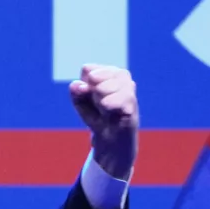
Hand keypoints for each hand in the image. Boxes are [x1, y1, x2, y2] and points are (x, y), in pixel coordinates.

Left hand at [69, 64, 138, 178]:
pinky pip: (117, 98)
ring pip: (104, 87)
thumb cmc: (97, 117)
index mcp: (108, 72)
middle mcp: (121, 76)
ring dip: (98, 99)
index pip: (88, 69)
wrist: (111, 139)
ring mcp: (129, 88)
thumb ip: (77, 92)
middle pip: (95, 76)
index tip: (89, 97)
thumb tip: (78, 85)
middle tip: (99, 105)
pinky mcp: (132, 102)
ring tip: (104, 108)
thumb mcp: (82, 104)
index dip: (83, 85)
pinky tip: (108, 110)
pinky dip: (108, 105)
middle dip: (91, 93)